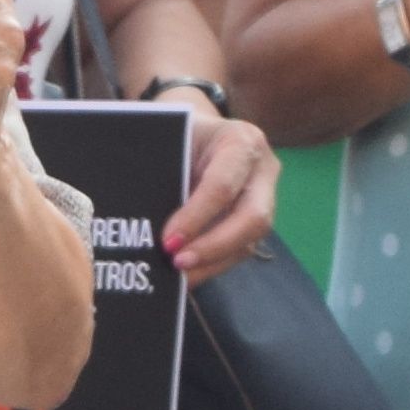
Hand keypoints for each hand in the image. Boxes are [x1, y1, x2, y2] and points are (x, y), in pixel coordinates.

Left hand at [165, 107, 283, 276]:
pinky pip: (241, 249)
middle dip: (214, 246)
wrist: (198, 132)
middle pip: (253, 218)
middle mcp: (262, 170)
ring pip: (250, 240)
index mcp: (241, 141)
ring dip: (213, 263)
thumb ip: (163, 171)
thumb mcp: (171, 139)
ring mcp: (265, 197)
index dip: (196, 217)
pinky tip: (189, 275)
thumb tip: (143, 219)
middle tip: (177, 263)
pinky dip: (213, 265)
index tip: (167, 241)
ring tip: (179, 277)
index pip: (222, 186)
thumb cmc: (179, 134)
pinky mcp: (256, 220)